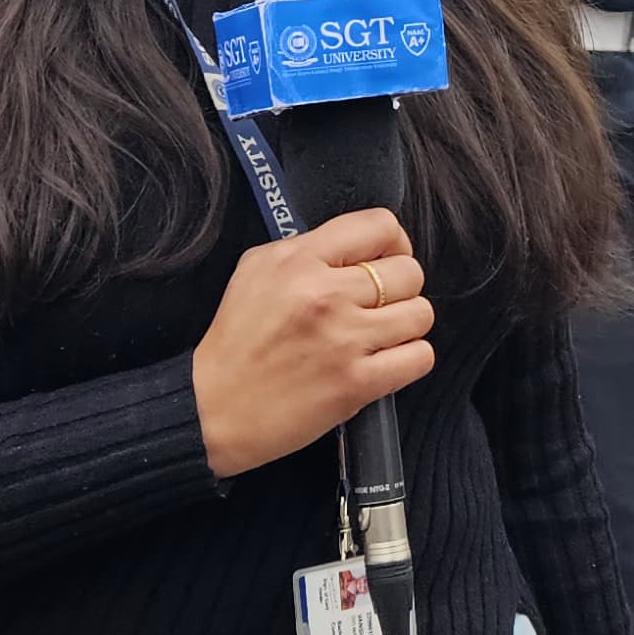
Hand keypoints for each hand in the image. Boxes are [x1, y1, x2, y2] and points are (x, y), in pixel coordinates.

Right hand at [191, 208, 434, 478]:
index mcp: (299, 260)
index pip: (380, 226)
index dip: (393, 243)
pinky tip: (386, 362)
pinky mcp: (357, 383)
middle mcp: (325, 294)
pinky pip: (419, 357)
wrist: (212, 408)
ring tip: (381, 335)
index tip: (387, 259)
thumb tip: (354, 245)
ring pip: (421, 314)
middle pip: (409, 271)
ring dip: (407, 325)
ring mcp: (344, 339)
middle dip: (401, 288)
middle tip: (379, 305)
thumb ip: (305, 250)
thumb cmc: (235, 343)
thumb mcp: (255, 271)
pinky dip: (409, 359)